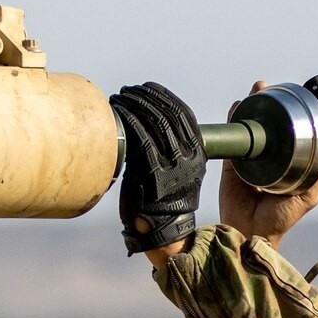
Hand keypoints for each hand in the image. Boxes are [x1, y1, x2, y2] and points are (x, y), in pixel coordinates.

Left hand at [111, 82, 206, 257]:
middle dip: (145, 96)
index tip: (146, 87)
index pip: (183, 113)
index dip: (163, 95)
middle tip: (127, 91)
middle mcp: (188, 157)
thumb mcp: (179, 171)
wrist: (163, 230)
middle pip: (168, 113)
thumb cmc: (164, 200)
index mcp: (197, 152)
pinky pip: (142, 139)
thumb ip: (171, 148)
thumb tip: (149, 121)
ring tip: (119, 98)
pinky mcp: (154, 173)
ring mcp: (173, 165)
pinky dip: (130, 121)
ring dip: (135, 104)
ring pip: (155, 122)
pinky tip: (120, 114)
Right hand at [218, 80, 317, 249]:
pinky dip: (233, 123)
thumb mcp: (307, 195)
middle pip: (265, 126)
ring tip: (254, 91)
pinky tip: (237, 108)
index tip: (290, 101)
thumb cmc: (281, 218)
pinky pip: (233, 141)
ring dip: (249, 108)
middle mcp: (267, 158)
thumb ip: (317, 173)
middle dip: (265, 105)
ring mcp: (249, 160)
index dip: (287, 117)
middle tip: (266, 88)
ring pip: (248, 128)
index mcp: (286, 164)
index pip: (287, 135)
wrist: (253, 233)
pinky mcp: (232, 166)